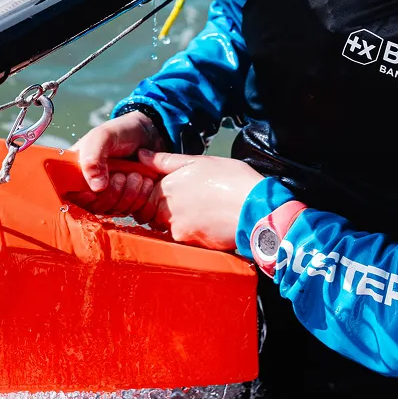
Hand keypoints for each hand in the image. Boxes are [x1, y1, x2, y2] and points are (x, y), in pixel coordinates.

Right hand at [68, 111, 162, 213]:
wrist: (150, 135)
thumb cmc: (123, 132)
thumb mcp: (104, 136)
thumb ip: (94, 156)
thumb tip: (95, 187)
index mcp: (76, 170)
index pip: (70, 195)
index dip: (82, 197)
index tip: (96, 190)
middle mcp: (89, 185)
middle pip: (93, 206)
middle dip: (111, 194)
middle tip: (122, 176)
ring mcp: (109, 194)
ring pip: (112, 210)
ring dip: (128, 195)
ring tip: (136, 175)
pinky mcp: (126, 200)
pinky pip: (130, 210)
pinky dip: (139, 198)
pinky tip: (146, 182)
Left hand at [132, 152, 263, 249]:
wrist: (256, 208)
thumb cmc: (232, 180)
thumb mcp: (200, 161)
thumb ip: (166, 160)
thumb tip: (141, 154)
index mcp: (167, 186)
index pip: (144, 194)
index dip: (155, 192)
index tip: (173, 189)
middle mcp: (166, 210)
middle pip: (152, 213)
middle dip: (163, 209)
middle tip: (189, 201)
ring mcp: (177, 229)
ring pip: (167, 227)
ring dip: (179, 220)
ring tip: (202, 210)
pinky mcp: (190, 244)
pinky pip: (184, 239)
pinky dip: (193, 232)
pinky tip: (209, 222)